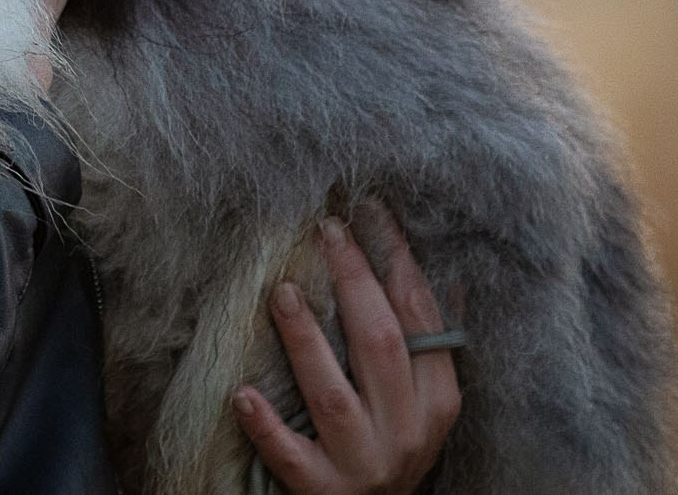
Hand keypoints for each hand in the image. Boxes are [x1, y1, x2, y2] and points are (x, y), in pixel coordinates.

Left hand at [233, 206, 462, 494]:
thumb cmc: (390, 442)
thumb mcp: (418, 399)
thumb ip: (418, 342)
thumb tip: (417, 263)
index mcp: (436, 400)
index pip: (419, 316)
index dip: (396, 260)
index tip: (369, 211)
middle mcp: (406, 431)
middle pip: (378, 345)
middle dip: (352, 281)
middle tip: (325, 229)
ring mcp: (364, 463)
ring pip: (331, 395)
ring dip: (305, 340)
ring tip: (282, 293)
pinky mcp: (323, 491)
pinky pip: (291, 457)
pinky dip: (266, 425)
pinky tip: (241, 393)